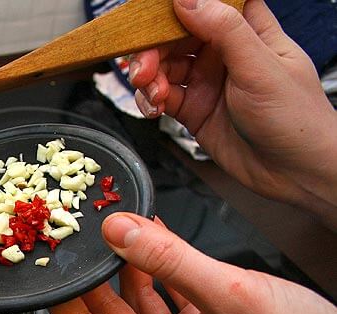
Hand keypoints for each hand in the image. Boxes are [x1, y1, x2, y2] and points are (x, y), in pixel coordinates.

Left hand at [49, 213, 336, 313]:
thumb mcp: (229, 295)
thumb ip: (169, 260)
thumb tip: (118, 230)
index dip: (60, 300)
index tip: (46, 265)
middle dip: (91, 276)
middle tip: (76, 237)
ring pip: (136, 303)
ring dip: (126, 266)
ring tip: (114, 228)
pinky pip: (168, 297)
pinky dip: (160, 269)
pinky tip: (154, 239)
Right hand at [128, 0, 336, 228]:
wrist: (295, 173)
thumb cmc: (295, 117)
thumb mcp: (260, 67)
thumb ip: (224, 30)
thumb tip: (187, 1)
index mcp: (249, 31)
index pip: (210, 5)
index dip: (181, 8)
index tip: (154, 19)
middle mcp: (225, 53)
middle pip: (176, 36)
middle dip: (154, 50)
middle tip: (143, 69)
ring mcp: (207, 82)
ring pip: (164, 66)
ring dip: (149, 77)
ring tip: (152, 93)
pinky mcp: (194, 110)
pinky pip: (162, 96)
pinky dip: (151, 100)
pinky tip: (154, 108)